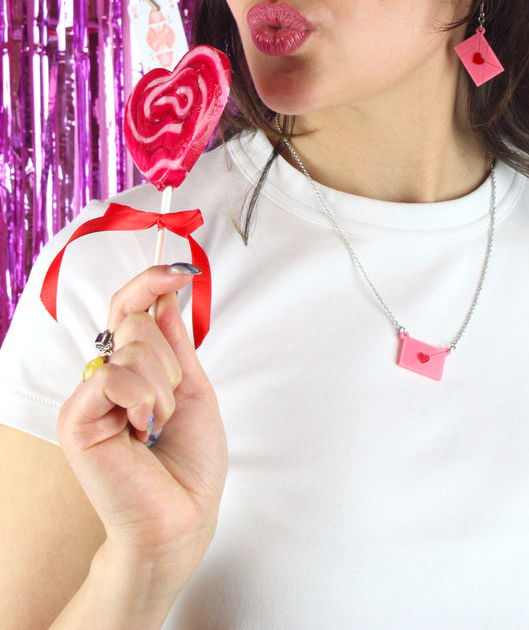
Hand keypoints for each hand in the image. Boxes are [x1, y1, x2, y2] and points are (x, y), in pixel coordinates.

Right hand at [57, 266, 227, 592]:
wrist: (182, 518)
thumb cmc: (190, 464)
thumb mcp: (192, 389)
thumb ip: (175, 343)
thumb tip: (164, 295)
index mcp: (132, 368)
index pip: (129, 307)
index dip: (150, 281)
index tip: (181, 270)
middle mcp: (105, 376)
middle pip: (136, 320)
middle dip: (170, 361)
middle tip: (168, 407)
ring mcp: (88, 395)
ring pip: (132, 347)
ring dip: (163, 389)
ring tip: (156, 427)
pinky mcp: (75, 417)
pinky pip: (115, 375)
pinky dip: (144, 401)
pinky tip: (142, 431)